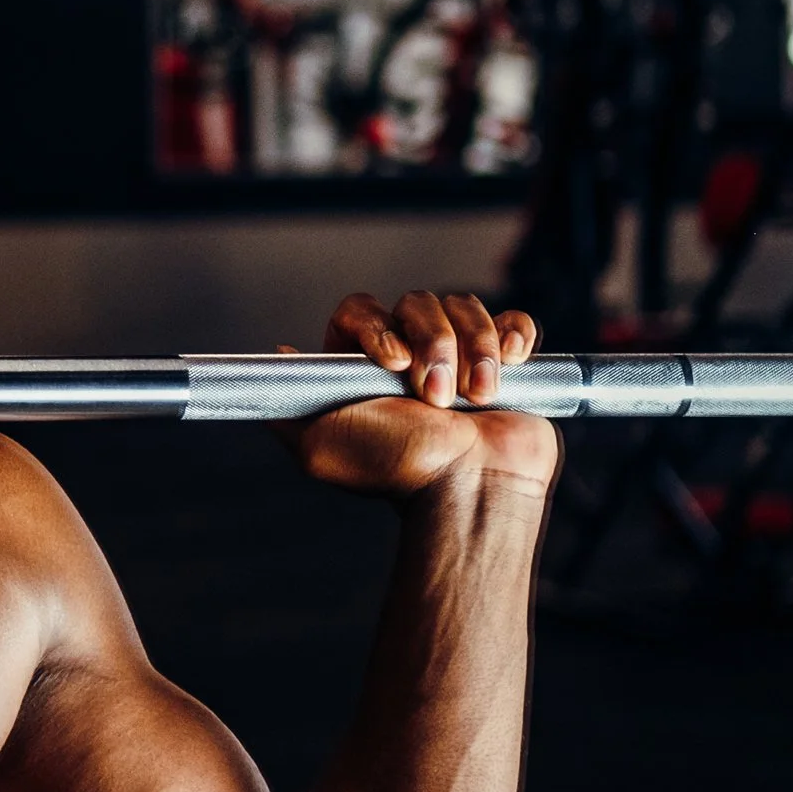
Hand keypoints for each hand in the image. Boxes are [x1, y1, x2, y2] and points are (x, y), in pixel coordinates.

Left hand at [282, 291, 559, 499]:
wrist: (469, 489)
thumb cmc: (397, 470)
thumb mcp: (319, 445)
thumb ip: (289, 406)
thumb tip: (278, 356)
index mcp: (363, 368)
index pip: (360, 309)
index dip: (376, 325)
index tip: (394, 361)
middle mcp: (410, 356)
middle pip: (417, 303)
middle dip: (434, 344)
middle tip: (437, 396)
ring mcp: (460, 356)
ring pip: (465, 308)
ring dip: (476, 349)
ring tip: (478, 397)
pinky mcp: (505, 362)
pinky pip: (514, 321)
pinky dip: (514, 336)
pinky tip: (510, 363)